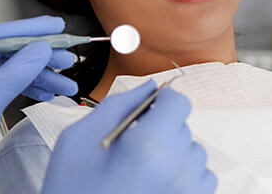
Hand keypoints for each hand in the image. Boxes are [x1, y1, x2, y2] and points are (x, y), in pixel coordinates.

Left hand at [0, 16, 76, 193]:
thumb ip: (16, 71)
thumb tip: (40, 49)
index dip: (30, 29)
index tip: (56, 25)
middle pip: (3, 53)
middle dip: (37, 58)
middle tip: (67, 58)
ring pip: (4, 72)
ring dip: (35, 76)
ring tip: (64, 83)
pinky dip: (21, 89)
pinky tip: (43, 93)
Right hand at [41, 81, 216, 193]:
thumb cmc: (70, 190)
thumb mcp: (78, 139)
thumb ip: (117, 106)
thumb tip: (148, 88)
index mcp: (150, 145)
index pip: (179, 103)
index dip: (161, 101)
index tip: (146, 110)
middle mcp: (178, 170)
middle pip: (184, 129)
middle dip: (161, 130)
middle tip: (130, 149)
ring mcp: (188, 193)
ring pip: (194, 155)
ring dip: (173, 154)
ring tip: (140, 170)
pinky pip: (200, 181)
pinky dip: (182, 177)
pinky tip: (153, 184)